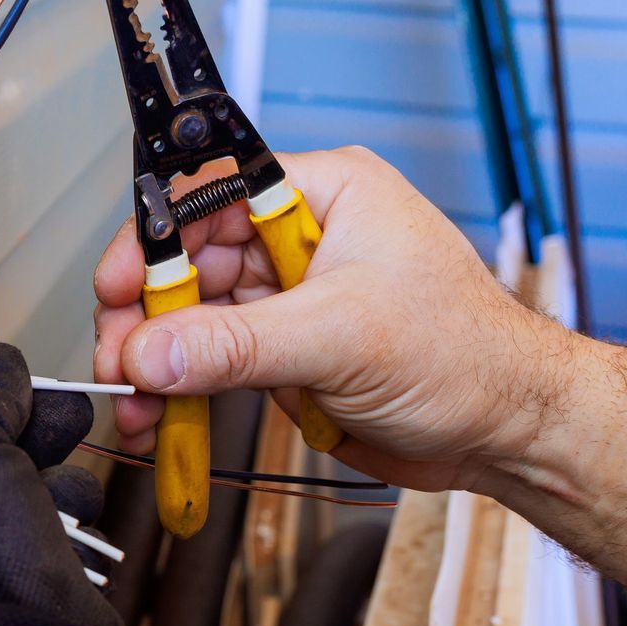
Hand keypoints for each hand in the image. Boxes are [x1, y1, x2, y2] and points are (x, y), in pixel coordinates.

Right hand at [92, 147, 573, 493]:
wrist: (509, 432)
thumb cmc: (470, 357)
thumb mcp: (342, 338)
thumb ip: (237, 345)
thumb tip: (154, 350)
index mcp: (325, 194)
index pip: (210, 193)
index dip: (154, 239)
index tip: (117, 286)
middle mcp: (301, 236)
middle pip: (188, 259)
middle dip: (146, 314)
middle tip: (119, 357)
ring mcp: (290, 296)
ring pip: (192, 316)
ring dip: (156, 361)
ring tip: (137, 401)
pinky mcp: (284, 350)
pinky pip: (211, 362)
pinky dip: (180, 391)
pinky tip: (162, 417)